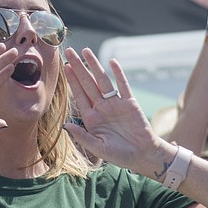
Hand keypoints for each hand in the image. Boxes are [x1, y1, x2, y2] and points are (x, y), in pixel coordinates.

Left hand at [63, 48, 169, 176]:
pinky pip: (123, 85)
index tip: (65, 67)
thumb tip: (65, 125)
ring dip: (94, 66)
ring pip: (103, 81)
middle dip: (78, 68)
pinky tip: (112, 62)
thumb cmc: (119, 154)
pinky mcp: (130, 103)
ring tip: (86, 51)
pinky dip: (118, 73)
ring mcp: (115, 104)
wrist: (142, 155)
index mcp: (91, 118)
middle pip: (88, 83)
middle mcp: (101, 108)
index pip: (79, 95)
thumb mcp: (97, 148)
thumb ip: (82, 137)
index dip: (72, 81)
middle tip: (69, 51)